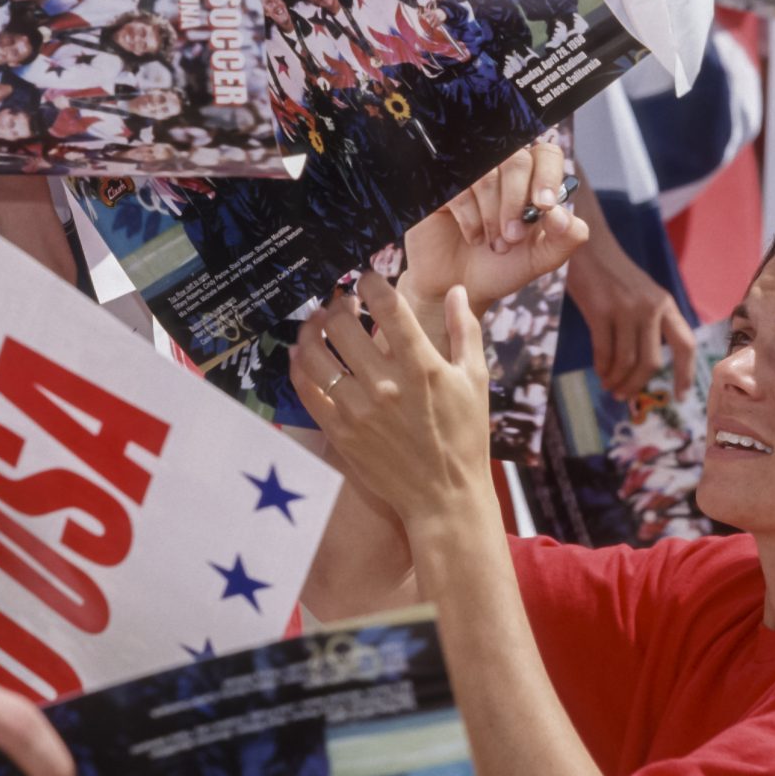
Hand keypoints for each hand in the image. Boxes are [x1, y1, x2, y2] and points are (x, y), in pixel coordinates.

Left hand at [290, 273, 490, 524]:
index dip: (371, 282)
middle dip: (338, 303)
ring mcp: (359, 409)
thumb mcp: (475, 380)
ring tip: (317, 321)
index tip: (366, 278)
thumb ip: (465, 331)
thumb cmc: (465, 437)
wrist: (445, 497)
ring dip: (311, 328)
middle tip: (342, 301)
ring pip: (317, 354)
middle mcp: (386, 384)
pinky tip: (302, 353)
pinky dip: (298, 366)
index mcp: (422, 366)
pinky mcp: (341, 432)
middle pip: (343, 324)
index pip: (387, 306)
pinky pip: (307, 390)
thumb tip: (456, 291)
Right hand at [401, 141, 586, 323]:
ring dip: (493, 216)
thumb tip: (564, 214)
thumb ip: (566, 238)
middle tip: (513, 237)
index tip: (545, 207)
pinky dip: (470, 219)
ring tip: (494, 244)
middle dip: (517, 202)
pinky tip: (472, 236)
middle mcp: (501, 170)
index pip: (546, 155)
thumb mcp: (541, 258)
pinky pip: (459, 189)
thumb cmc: (501, 267)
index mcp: (531, 179)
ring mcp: (470, 174)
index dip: (547, 176)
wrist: (460, 286)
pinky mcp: (442, 186)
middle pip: (517, 160)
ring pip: (487, 175)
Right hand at [564, 205, 697, 399]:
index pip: (685, 344)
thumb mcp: (641, 294)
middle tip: (624, 396)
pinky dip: (602, 367)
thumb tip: (646, 365)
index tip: (681, 396)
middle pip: (651, 361)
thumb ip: (649, 322)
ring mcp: (626, 308)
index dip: (685, 374)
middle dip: (637, 384)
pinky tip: (600, 372)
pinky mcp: (600, 310)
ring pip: (626, 360)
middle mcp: (650, 307)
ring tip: (609, 386)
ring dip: (617, 379)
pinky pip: (604, 351)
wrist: (585, 245)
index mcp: (666, 304)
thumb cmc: (612, 274)